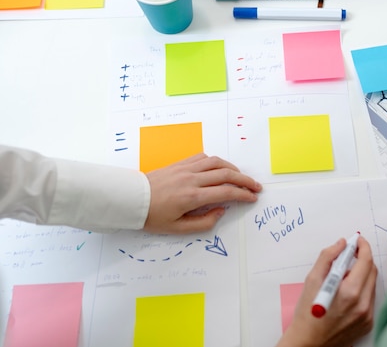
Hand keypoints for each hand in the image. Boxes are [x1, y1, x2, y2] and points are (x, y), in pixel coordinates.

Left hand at [144, 154, 261, 233]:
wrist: (131, 200)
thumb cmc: (152, 217)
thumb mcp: (178, 229)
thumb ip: (204, 222)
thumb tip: (221, 211)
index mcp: (192, 197)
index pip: (226, 193)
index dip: (243, 195)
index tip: (252, 198)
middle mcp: (192, 179)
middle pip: (226, 174)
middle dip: (244, 180)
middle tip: (255, 187)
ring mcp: (186, 169)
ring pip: (216, 162)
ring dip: (233, 168)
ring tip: (241, 176)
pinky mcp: (180, 164)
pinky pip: (203, 157)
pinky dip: (216, 161)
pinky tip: (219, 168)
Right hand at [277, 237, 376, 346]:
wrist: (308, 342)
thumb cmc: (307, 314)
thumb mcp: (312, 280)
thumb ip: (327, 257)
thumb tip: (341, 244)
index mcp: (349, 292)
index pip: (366, 261)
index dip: (363, 247)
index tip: (358, 241)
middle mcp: (362, 305)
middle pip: (372, 271)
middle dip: (363, 259)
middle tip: (350, 255)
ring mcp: (367, 315)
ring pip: (371, 284)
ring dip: (361, 275)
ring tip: (342, 279)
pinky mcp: (368, 323)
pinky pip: (370, 298)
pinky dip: (361, 290)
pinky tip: (346, 294)